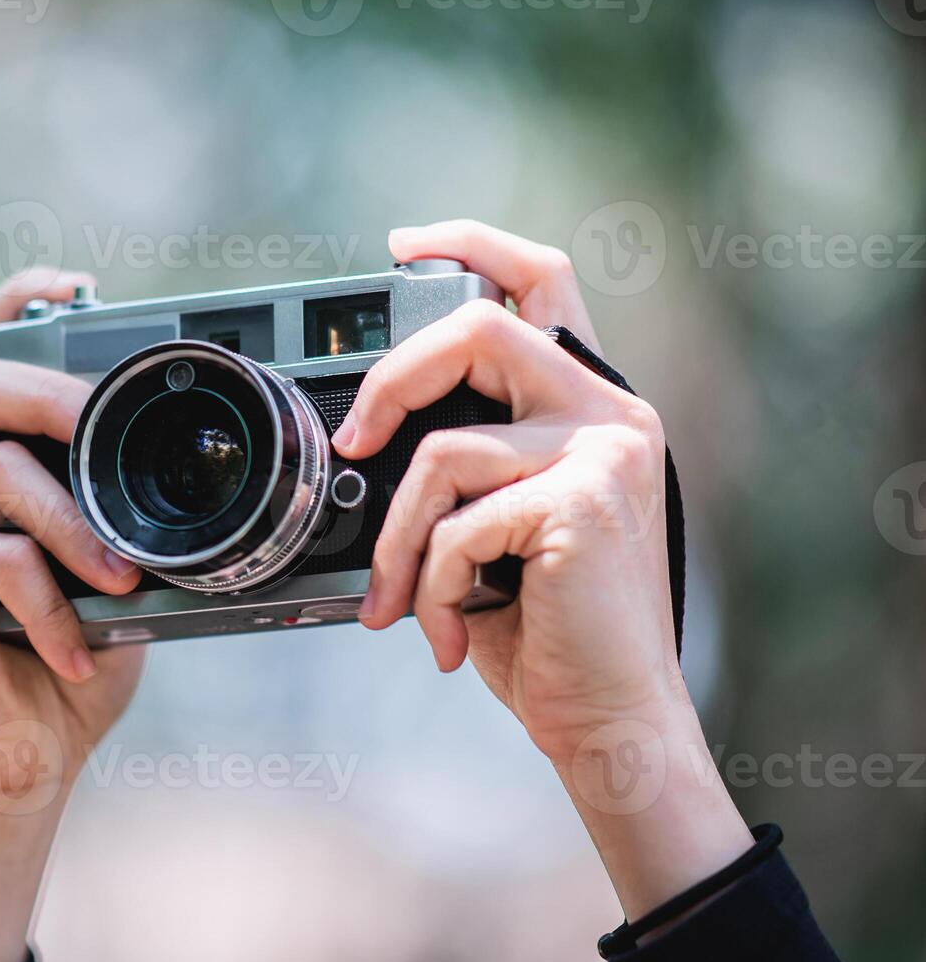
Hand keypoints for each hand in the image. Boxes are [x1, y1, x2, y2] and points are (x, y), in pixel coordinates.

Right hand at [0, 268, 143, 961]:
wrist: (18, 766)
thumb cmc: (68, 663)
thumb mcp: (110, 566)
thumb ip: (117, 505)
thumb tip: (194, 458)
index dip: (18, 306)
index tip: (79, 287)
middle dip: (48, 393)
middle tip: (105, 431)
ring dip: (76, 524)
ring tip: (118, 584)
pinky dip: (51, 603)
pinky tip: (74, 650)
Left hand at [343, 220, 750, 919]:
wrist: (607, 718)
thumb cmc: (544, 629)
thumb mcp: (496, 525)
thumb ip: (465, 463)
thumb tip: (364, 437)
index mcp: (590, 403)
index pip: (541, 278)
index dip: (469, 244)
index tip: (400, 247)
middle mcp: (610, 411)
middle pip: (475, 328)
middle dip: (390, 383)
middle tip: (352, 447)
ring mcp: (602, 453)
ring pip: (442, 450)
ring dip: (396, 540)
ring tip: (397, 601)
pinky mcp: (583, 504)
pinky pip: (454, 524)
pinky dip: (427, 589)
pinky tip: (449, 635)